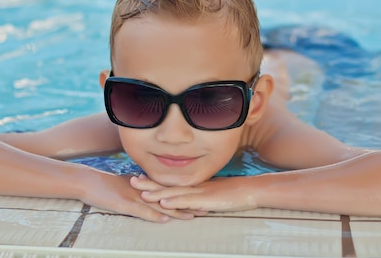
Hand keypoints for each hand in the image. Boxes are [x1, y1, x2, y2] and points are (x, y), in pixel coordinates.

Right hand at [77, 170, 197, 221]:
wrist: (88, 181)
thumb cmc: (105, 186)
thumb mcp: (127, 186)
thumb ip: (141, 189)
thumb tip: (152, 193)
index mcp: (145, 186)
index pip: (170, 191)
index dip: (186, 195)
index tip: (201, 199)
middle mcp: (144, 190)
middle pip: (170, 198)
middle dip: (188, 203)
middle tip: (206, 208)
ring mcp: (135, 197)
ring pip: (159, 204)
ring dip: (176, 211)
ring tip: (193, 216)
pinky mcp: (124, 204)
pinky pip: (141, 210)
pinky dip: (153, 214)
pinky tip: (165, 219)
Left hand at [131, 174, 258, 212]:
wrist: (249, 191)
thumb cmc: (234, 194)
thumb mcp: (213, 195)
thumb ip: (201, 197)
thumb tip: (190, 204)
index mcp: (194, 185)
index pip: (171, 182)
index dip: (155, 179)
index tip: (140, 176)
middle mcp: (194, 186)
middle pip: (168, 184)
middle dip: (149, 183)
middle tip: (132, 179)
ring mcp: (199, 192)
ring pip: (174, 193)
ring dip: (157, 192)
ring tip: (141, 192)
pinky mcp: (206, 200)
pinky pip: (188, 201)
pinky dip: (175, 201)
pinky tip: (164, 202)